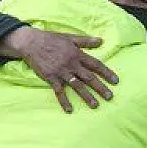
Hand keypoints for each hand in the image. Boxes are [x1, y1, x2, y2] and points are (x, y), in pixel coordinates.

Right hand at [0, 27, 117, 112]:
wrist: (31, 42)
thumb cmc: (51, 39)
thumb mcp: (70, 37)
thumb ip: (85, 41)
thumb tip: (101, 41)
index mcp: (77, 54)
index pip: (95, 64)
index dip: (106, 72)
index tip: (115, 81)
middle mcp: (71, 64)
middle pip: (89, 77)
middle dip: (100, 88)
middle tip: (110, 97)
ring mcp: (61, 72)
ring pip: (77, 86)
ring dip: (86, 96)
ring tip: (95, 105)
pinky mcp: (51, 78)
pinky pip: (59, 91)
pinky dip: (64, 101)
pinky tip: (69, 110)